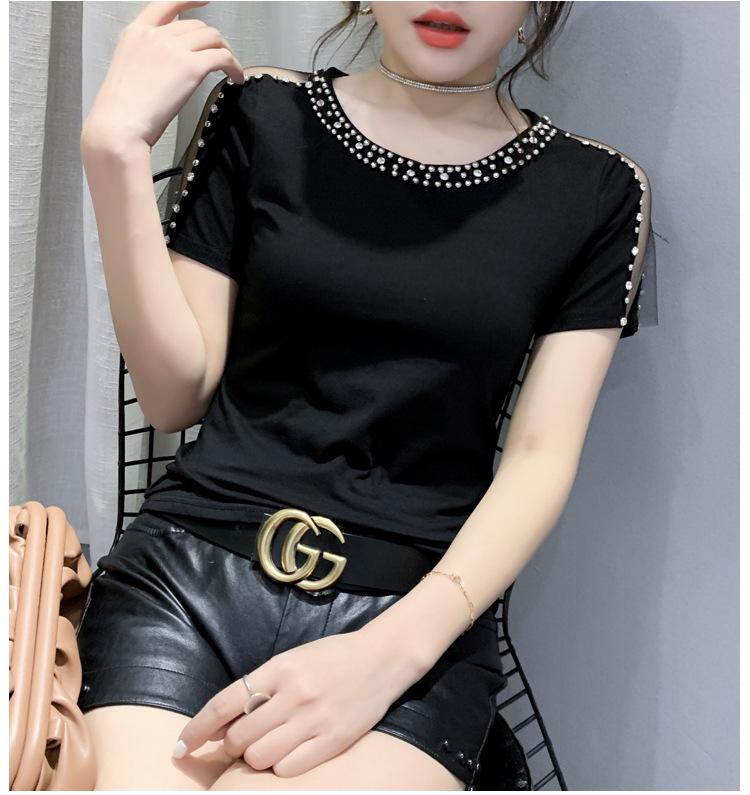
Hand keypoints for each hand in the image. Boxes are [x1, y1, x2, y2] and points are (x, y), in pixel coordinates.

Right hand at [81, 1, 244, 151]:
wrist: (119, 126)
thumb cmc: (121, 110)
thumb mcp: (129, 71)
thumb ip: (149, 60)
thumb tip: (170, 69)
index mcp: (136, 33)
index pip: (166, 5)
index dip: (189, 0)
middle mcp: (155, 35)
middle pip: (197, 25)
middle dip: (213, 41)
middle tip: (221, 57)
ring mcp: (174, 49)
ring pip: (213, 38)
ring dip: (227, 52)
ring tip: (232, 69)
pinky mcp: (191, 67)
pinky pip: (223, 57)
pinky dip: (235, 66)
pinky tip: (236, 77)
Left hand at [172, 627, 426, 776]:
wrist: (382, 657)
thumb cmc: (333, 657)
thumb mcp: (293, 659)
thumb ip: (262, 685)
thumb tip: (225, 718)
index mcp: (280, 668)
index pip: (225, 703)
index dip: (198, 728)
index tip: (181, 747)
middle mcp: (293, 694)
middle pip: (239, 736)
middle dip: (232, 744)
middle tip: (242, 739)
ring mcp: (314, 719)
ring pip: (260, 757)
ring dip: (255, 756)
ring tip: (269, 744)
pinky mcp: (333, 740)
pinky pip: (289, 768)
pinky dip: (281, 766)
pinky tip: (289, 752)